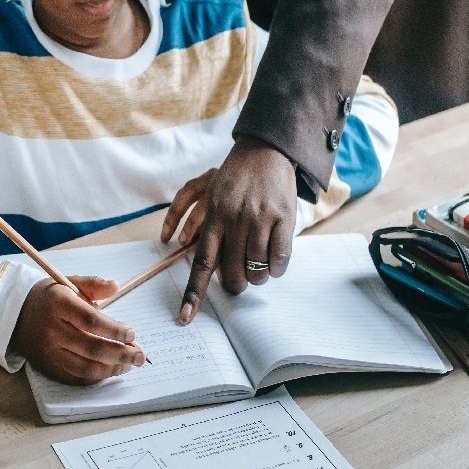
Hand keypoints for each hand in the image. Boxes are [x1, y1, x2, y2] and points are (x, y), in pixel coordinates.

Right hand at [11, 277, 146, 384]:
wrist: (14, 313)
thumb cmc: (48, 298)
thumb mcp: (68, 283)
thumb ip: (94, 284)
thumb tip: (116, 286)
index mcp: (58, 304)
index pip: (92, 321)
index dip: (115, 330)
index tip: (132, 333)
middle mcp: (51, 330)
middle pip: (93, 347)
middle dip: (122, 354)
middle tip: (140, 356)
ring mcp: (48, 351)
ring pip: (86, 367)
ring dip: (112, 368)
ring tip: (129, 364)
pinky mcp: (47, 366)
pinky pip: (76, 377)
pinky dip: (97, 376)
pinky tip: (110, 370)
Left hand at [161, 136, 296, 321]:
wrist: (264, 151)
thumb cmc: (234, 179)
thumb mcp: (210, 197)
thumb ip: (204, 229)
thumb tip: (201, 262)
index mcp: (213, 218)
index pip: (201, 264)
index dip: (194, 293)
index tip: (185, 317)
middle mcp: (234, 221)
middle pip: (232, 273)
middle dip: (236, 285)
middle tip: (239, 279)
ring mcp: (260, 219)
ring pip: (257, 270)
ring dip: (258, 277)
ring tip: (258, 266)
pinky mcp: (283, 218)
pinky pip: (280, 259)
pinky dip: (276, 267)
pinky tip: (274, 261)